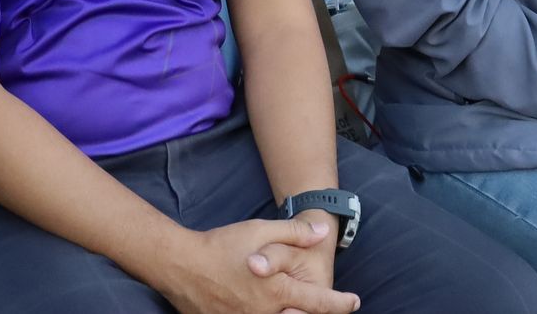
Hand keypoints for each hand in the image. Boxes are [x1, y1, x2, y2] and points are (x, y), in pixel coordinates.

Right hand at [150, 219, 357, 313]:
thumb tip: (323, 233)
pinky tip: (270, 310)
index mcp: (278, 289)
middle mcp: (266, 312)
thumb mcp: (261, 230)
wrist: (181, 265)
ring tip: (298, 309)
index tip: (354, 302)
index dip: (341, 304)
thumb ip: (294, 232)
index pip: (320, 303)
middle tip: (325, 308)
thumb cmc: (222, 245)